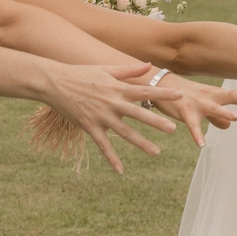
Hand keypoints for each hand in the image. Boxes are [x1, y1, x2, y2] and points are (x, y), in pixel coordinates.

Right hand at [39, 61, 184, 172]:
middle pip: (139, 114)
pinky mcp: (90, 127)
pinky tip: (121, 171)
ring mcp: (101, 116)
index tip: (180, 95)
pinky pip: (103, 145)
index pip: (145, 91)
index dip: (163, 93)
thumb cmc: (82, 74)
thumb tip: (149, 64)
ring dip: (141, 143)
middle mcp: (113, 103)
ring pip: (124, 132)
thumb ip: (129, 69)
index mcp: (118, 88)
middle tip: (174, 129)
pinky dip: (112, 159)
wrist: (55, 83)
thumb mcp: (106, 69)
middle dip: (157, 122)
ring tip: (156, 152)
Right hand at [170, 78, 236, 144]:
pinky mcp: (184, 111)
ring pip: (213, 108)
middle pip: (233, 96)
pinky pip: (192, 125)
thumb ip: (217, 117)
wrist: (157, 84)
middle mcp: (210, 97)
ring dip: (224, 112)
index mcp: (216, 95)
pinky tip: (202, 145)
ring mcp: (197, 103)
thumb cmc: (182, 96)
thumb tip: (229, 125)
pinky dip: (197, 134)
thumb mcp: (202, 106)